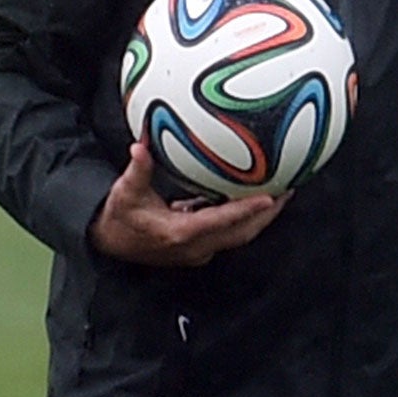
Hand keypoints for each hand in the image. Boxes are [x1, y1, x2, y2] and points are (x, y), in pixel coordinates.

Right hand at [88, 142, 286, 266]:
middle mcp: (194, 246)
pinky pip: (230, 233)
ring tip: (282, 192)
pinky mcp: (199, 247)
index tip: (270, 197)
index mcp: (179, 233)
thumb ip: (137, 170)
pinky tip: (257, 197)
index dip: (247, 210)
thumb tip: (139, 146)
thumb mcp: (124, 192)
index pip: (221, 222)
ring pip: (239, 235)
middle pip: (241, 232)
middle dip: (267, 214)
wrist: (108, 242)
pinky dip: (246, 218)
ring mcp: (198, 250)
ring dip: (261, 217)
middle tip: (289, 189)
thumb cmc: (119, 216)